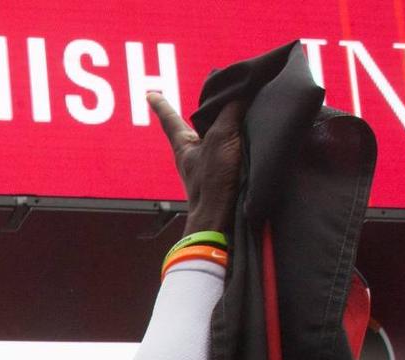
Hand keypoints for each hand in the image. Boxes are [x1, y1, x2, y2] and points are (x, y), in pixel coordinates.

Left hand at [148, 92, 243, 236]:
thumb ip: (230, 112)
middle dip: (208, 111)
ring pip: (217, 138)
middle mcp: (192, 155)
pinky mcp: (223, 177)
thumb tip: (240, 93)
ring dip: (229, 126)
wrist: (221, 220)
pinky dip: (241, 141)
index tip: (149, 95)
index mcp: (183, 145)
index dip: (161, 104)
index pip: (170, 118)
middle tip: (219, 94)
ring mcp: (207, 168)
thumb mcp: (221, 138)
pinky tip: (254, 137)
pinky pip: (231, 151)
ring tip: (245, 110)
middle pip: (197, 125)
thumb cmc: (213, 181)